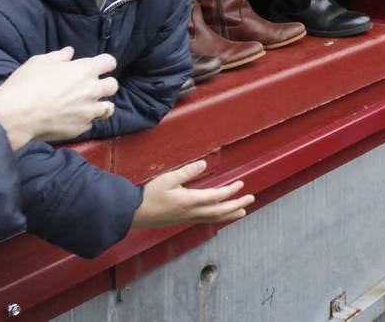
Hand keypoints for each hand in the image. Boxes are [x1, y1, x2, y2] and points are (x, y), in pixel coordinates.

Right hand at [0, 48, 119, 149]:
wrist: (15, 115)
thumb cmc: (25, 84)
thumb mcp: (39, 62)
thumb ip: (59, 56)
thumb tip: (70, 52)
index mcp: (84, 70)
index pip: (109, 62)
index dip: (104, 63)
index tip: (98, 66)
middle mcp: (92, 90)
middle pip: (112, 85)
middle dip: (104, 84)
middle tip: (89, 87)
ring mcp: (88, 111)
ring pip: (108, 108)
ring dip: (99, 105)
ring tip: (87, 105)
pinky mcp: (81, 128)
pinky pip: (90, 123)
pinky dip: (84, 120)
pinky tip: (71, 118)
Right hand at [132, 160, 253, 228]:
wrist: (133, 214)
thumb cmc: (149, 195)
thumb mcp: (167, 179)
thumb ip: (187, 172)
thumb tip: (203, 164)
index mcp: (189, 201)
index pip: (216, 196)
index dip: (230, 191)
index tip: (241, 184)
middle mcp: (192, 212)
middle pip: (220, 210)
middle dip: (237, 205)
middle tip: (251, 199)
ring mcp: (188, 218)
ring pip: (214, 218)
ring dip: (230, 214)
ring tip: (242, 211)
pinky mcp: (183, 220)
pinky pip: (206, 220)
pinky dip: (218, 218)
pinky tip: (220, 215)